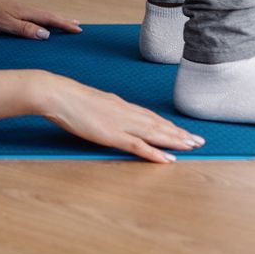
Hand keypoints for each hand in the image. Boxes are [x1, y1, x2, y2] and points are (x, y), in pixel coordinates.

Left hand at [0, 0, 81, 39]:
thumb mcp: (3, 24)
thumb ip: (24, 29)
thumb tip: (47, 34)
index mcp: (23, 11)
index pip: (49, 18)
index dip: (64, 24)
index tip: (80, 30)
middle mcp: (21, 8)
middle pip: (47, 14)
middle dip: (62, 20)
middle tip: (78, 26)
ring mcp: (13, 9)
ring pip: (38, 15)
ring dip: (51, 20)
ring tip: (61, 24)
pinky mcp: (5, 12)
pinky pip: (28, 17)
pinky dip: (38, 20)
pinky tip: (36, 24)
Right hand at [34, 72, 205, 162]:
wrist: (56, 94)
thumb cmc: (66, 97)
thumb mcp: (88, 101)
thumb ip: (101, 108)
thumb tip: (105, 112)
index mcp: (118, 104)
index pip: (148, 115)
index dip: (166, 124)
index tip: (181, 129)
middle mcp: (124, 112)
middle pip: (157, 124)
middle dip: (179, 133)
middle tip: (198, 140)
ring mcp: (120, 123)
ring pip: (155, 133)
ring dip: (175, 141)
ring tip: (192, 147)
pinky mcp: (112, 135)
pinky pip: (139, 146)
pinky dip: (156, 153)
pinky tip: (169, 159)